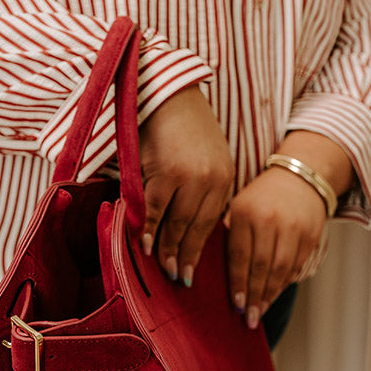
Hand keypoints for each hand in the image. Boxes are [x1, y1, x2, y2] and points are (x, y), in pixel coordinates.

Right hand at [139, 86, 234, 286]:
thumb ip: (197, 190)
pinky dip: (149, 230)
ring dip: (167, 249)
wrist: (166, 91)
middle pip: (196, 230)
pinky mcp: (167, 173)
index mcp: (224, 179)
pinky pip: (156, 211)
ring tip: (161, 267)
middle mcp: (212, 181)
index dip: (198, 251)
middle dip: (185, 257)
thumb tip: (179, 229)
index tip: (191, 272)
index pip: (211, 225)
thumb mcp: (201, 159)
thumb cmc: (179, 126)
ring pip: (177, 224)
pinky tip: (145, 244)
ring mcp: (190, 178)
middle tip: (177, 279)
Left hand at [226, 167, 326, 328]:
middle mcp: (269, 220)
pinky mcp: (311, 235)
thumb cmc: (261, 198)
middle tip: (248, 318)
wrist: (300, 176)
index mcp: (245, 213)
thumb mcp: (238, 207)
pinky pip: (296, 266)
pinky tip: (274, 295)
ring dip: (269, 294)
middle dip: (254, 296)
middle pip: (261, 266)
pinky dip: (284, 284)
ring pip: (280, 270)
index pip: (239, 255)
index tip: (235, 304)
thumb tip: (217, 275)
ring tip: (259, 312)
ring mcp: (293, 228)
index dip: (238, 283)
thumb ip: (229, 236)